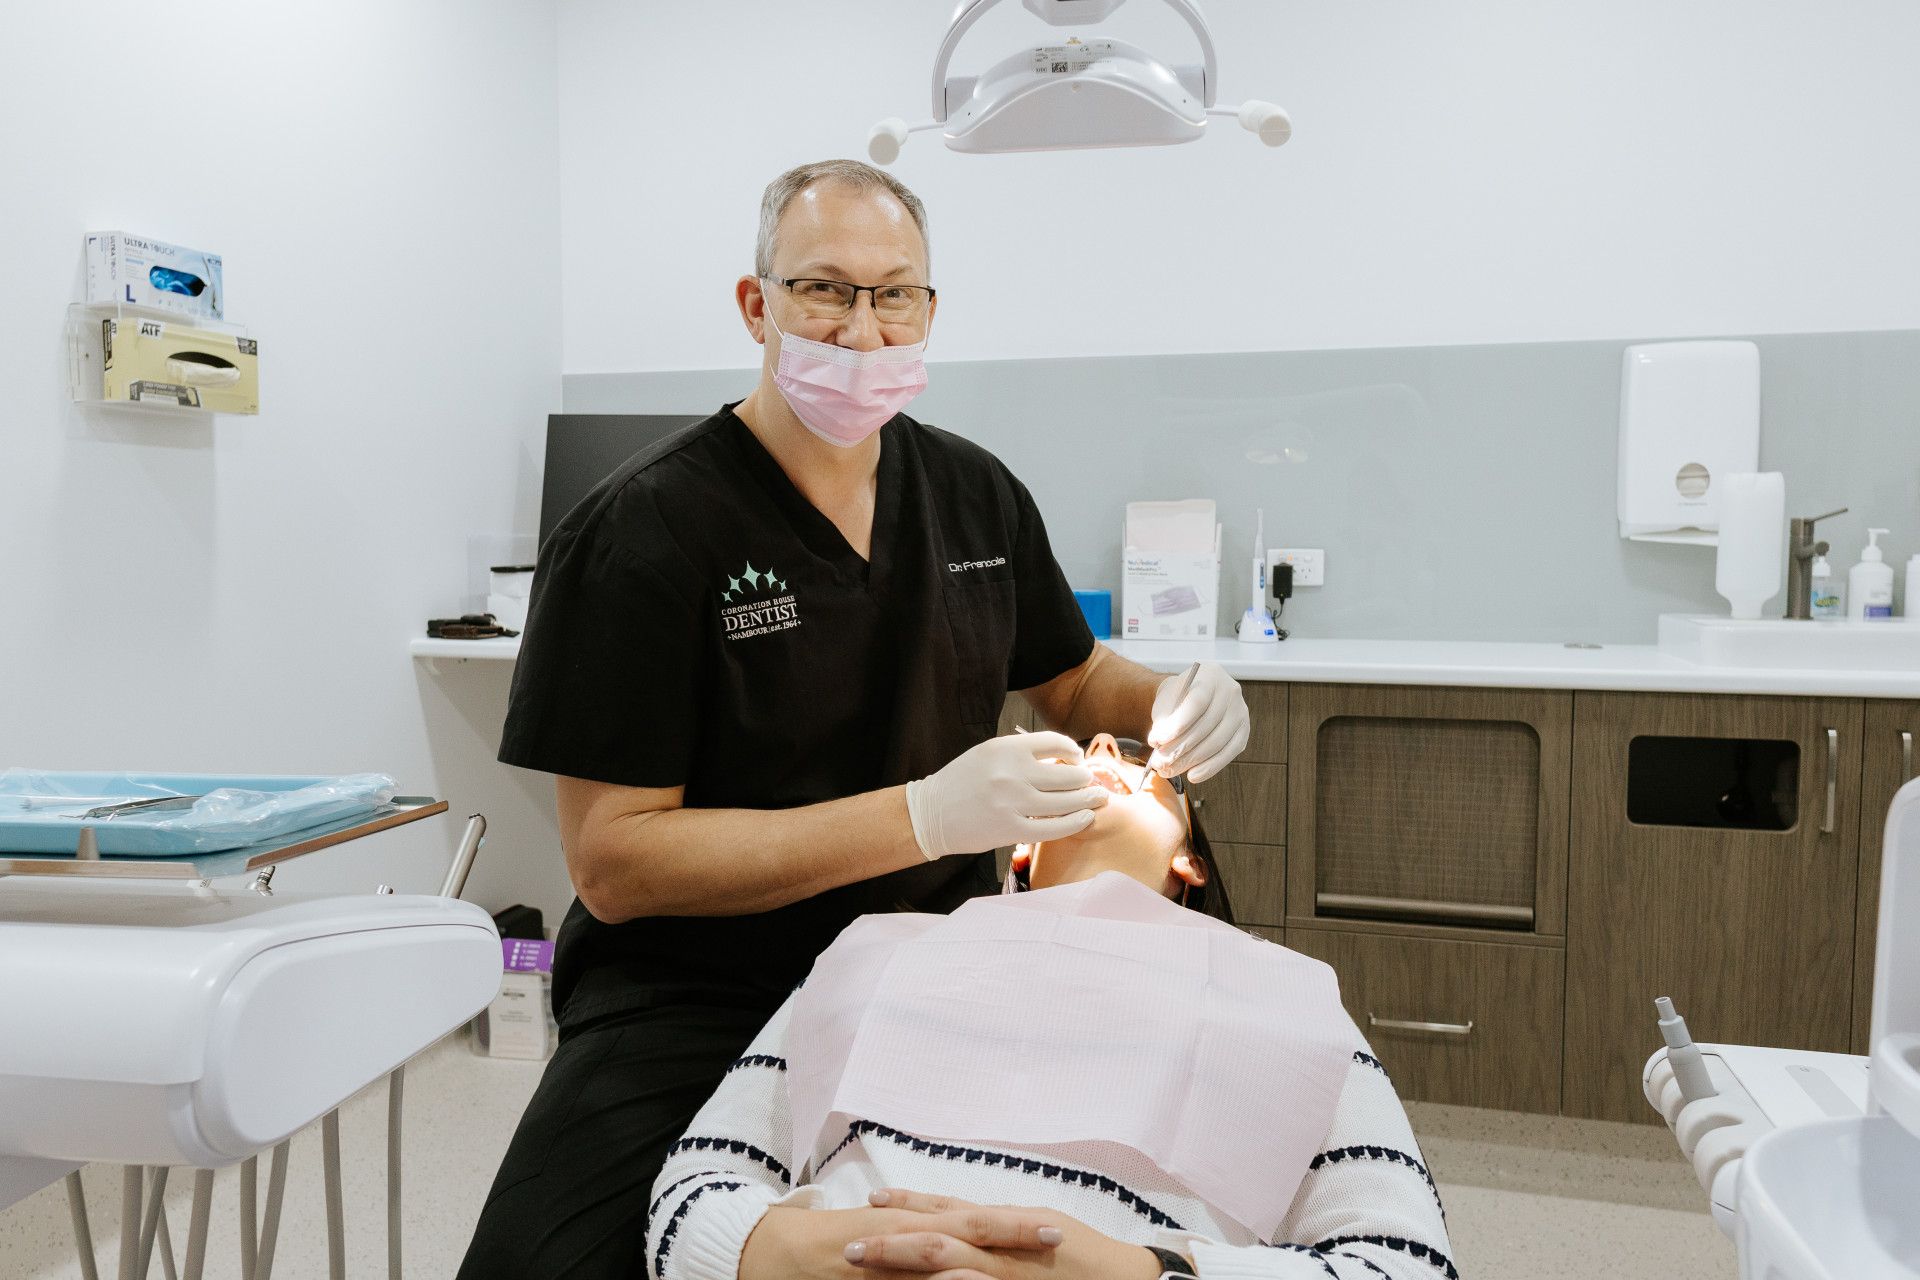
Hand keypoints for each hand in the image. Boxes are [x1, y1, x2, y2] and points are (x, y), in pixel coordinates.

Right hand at [739, 1202, 1065, 1279]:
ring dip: (981, 1266)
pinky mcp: (869, 1276)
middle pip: (969, 1230)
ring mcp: (888, 1258)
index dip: (1015, 1223)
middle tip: (1057, 1236)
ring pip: (942, 1262)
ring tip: (1019, 1269)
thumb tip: (963, 1244)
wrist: (778, 1249)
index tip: (1057, 1227)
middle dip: (1013, 1235)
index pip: (974, 1219)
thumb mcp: (887, 1231)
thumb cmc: (836, 1241)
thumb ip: (924, 1234)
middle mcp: (905, 1232)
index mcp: (914, 1220)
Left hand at [846, 1190, 1161, 1279]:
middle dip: (890, 1242)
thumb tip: (969, 1216)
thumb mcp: (1041, 1228)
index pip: (949, 1211)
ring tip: (864, 1268)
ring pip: (945, 1269)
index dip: (909, 1205)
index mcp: (1008, 1225)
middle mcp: (1003, 1248)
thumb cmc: (1087, 1256)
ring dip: (902, 1268)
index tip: (872, 1201)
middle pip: (937, 1239)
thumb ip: (1003, 1226)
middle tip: (848, 1247)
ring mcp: (1007, 1278)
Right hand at [905, 732, 1108, 859]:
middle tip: (1091, 783)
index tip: (1077, 759)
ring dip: (1088, 799)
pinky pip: (1055, 827)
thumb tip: (1063, 758)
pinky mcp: (1012, 830)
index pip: (1056, 743)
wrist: (930, 814)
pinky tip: (1085, 818)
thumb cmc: (961, 782)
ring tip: (1097, 798)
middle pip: (1068, 774)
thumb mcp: (988, 753)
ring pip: (1067, 801)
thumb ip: (1022, 753)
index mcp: (1006, 748)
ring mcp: (1013, 803)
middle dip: (1086, 779)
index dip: (1073, 751)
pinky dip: (1076, 822)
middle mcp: (1012, 773)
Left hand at [1145, 662, 1248, 783]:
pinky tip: (1193, 775)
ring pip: (1217, 742)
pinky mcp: (1244, 730)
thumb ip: (1163, 720)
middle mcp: (1230, 691)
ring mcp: (1240, 711)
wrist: (1191, 696)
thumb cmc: (1176, 699)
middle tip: (1159, 763)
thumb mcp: (1166, 702)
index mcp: (1210, 675)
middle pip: (1206, 726)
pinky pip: (1229, 753)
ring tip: (1169, 770)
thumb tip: (1160, 747)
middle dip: (1180, 748)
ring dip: (1191, 761)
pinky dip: (1210, 767)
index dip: (1176, 725)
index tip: (1155, 741)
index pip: (1196, 703)